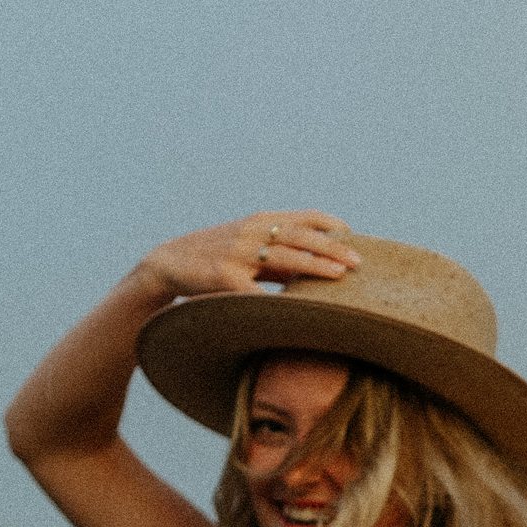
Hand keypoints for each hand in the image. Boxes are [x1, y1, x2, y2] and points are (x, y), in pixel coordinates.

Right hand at [137, 211, 358, 306]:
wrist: (168, 263)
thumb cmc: (215, 259)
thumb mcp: (249, 252)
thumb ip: (279, 260)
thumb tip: (314, 272)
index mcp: (259, 222)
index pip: (302, 217)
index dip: (329, 224)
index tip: (352, 234)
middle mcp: (251, 232)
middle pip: (299, 236)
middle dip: (331, 247)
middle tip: (358, 260)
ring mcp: (237, 252)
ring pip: (283, 256)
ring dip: (315, 265)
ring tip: (339, 275)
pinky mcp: (224, 276)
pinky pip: (256, 290)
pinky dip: (277, 299)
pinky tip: (297, 309)